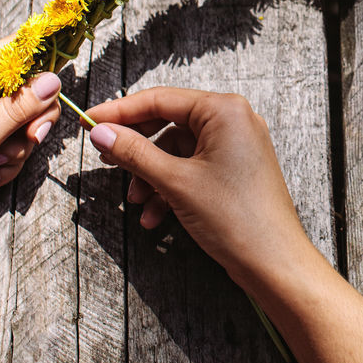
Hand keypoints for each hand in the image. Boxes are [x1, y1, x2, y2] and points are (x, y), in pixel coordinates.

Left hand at [0, 41, 61, 255]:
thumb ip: (15, 111)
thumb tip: (53, 80)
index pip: (11, 50)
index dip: (40, 63)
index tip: (55, 92)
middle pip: (23, 87)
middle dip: (31, 119)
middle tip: (31, 141)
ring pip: (20, 117)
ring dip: (17, 147)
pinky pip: (7, 139)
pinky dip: (6, 160)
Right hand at [84, 86, 312, 288]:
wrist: (273, 262)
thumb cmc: (236, 217)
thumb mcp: (175, 181)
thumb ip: (134, 153)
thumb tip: (101, 132)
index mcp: (224, 110)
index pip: (160, 99)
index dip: (119, 111)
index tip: (88, 120)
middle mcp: (233, 120)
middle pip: (168, 124)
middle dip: (136, 149)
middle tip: (105, 160)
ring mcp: (235, 146)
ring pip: (177, 152)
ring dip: (151, 176)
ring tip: (135, 200)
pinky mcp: (234, 170)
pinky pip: (191, 169)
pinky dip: (170, 189)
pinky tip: (154, 216)